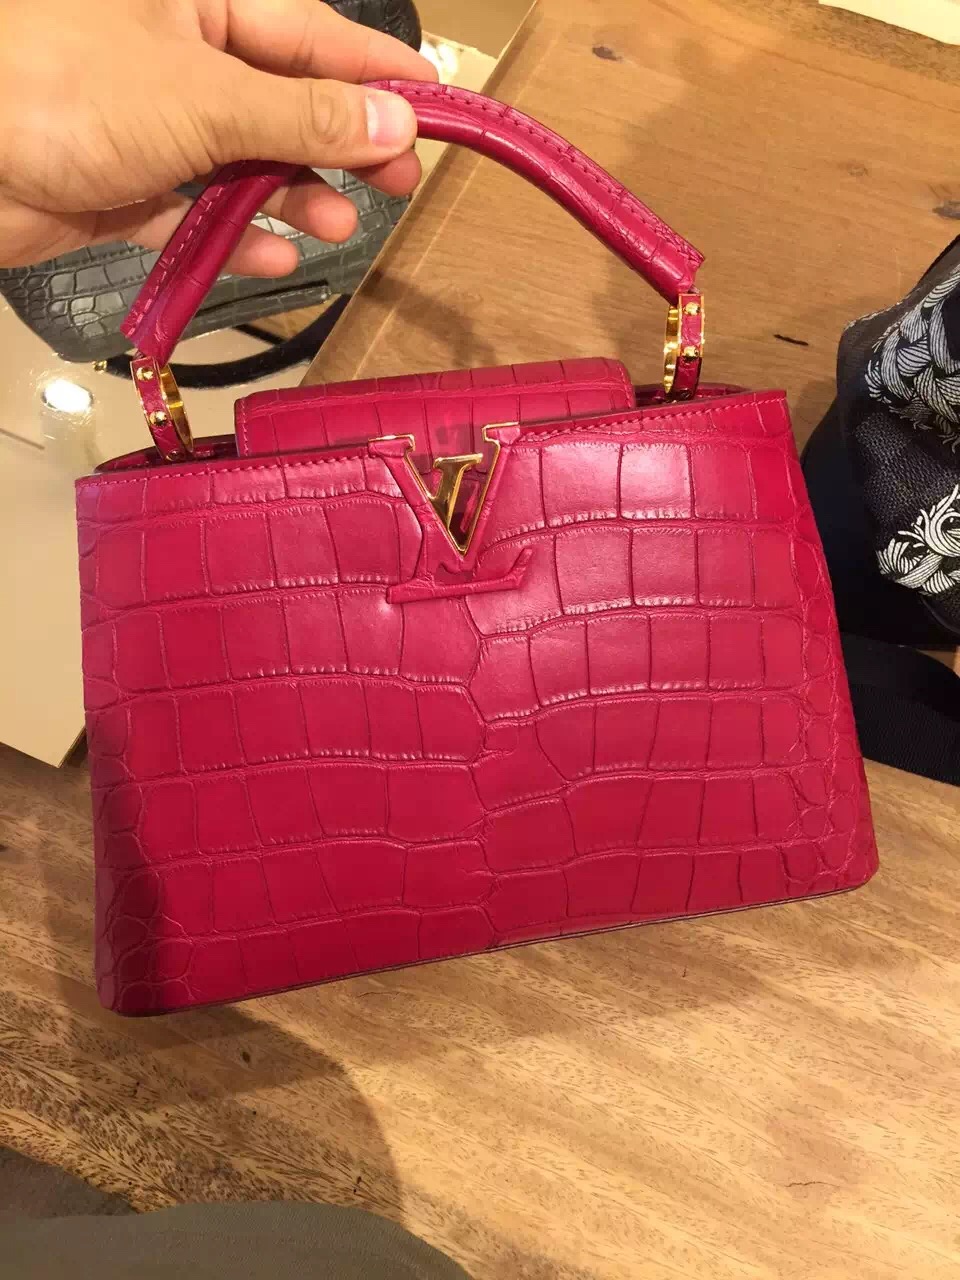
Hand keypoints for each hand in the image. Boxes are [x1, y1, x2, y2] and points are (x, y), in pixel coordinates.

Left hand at [0, 0, 435, 270]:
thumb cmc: (60, 86)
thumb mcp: (203, 96)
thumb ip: (301, 114)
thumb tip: (391, 120)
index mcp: (198, 0)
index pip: (310, 34)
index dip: (375, 74)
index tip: (437, 106)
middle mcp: (177, 54)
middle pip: (283, 101)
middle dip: (342, 143)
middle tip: (400, 183)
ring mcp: (148, 122)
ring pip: (242, 162)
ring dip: (293, 197)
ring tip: (340, 227)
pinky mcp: (121, 185)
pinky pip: (193, 213)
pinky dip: (232, 237)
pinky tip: (273, 258)